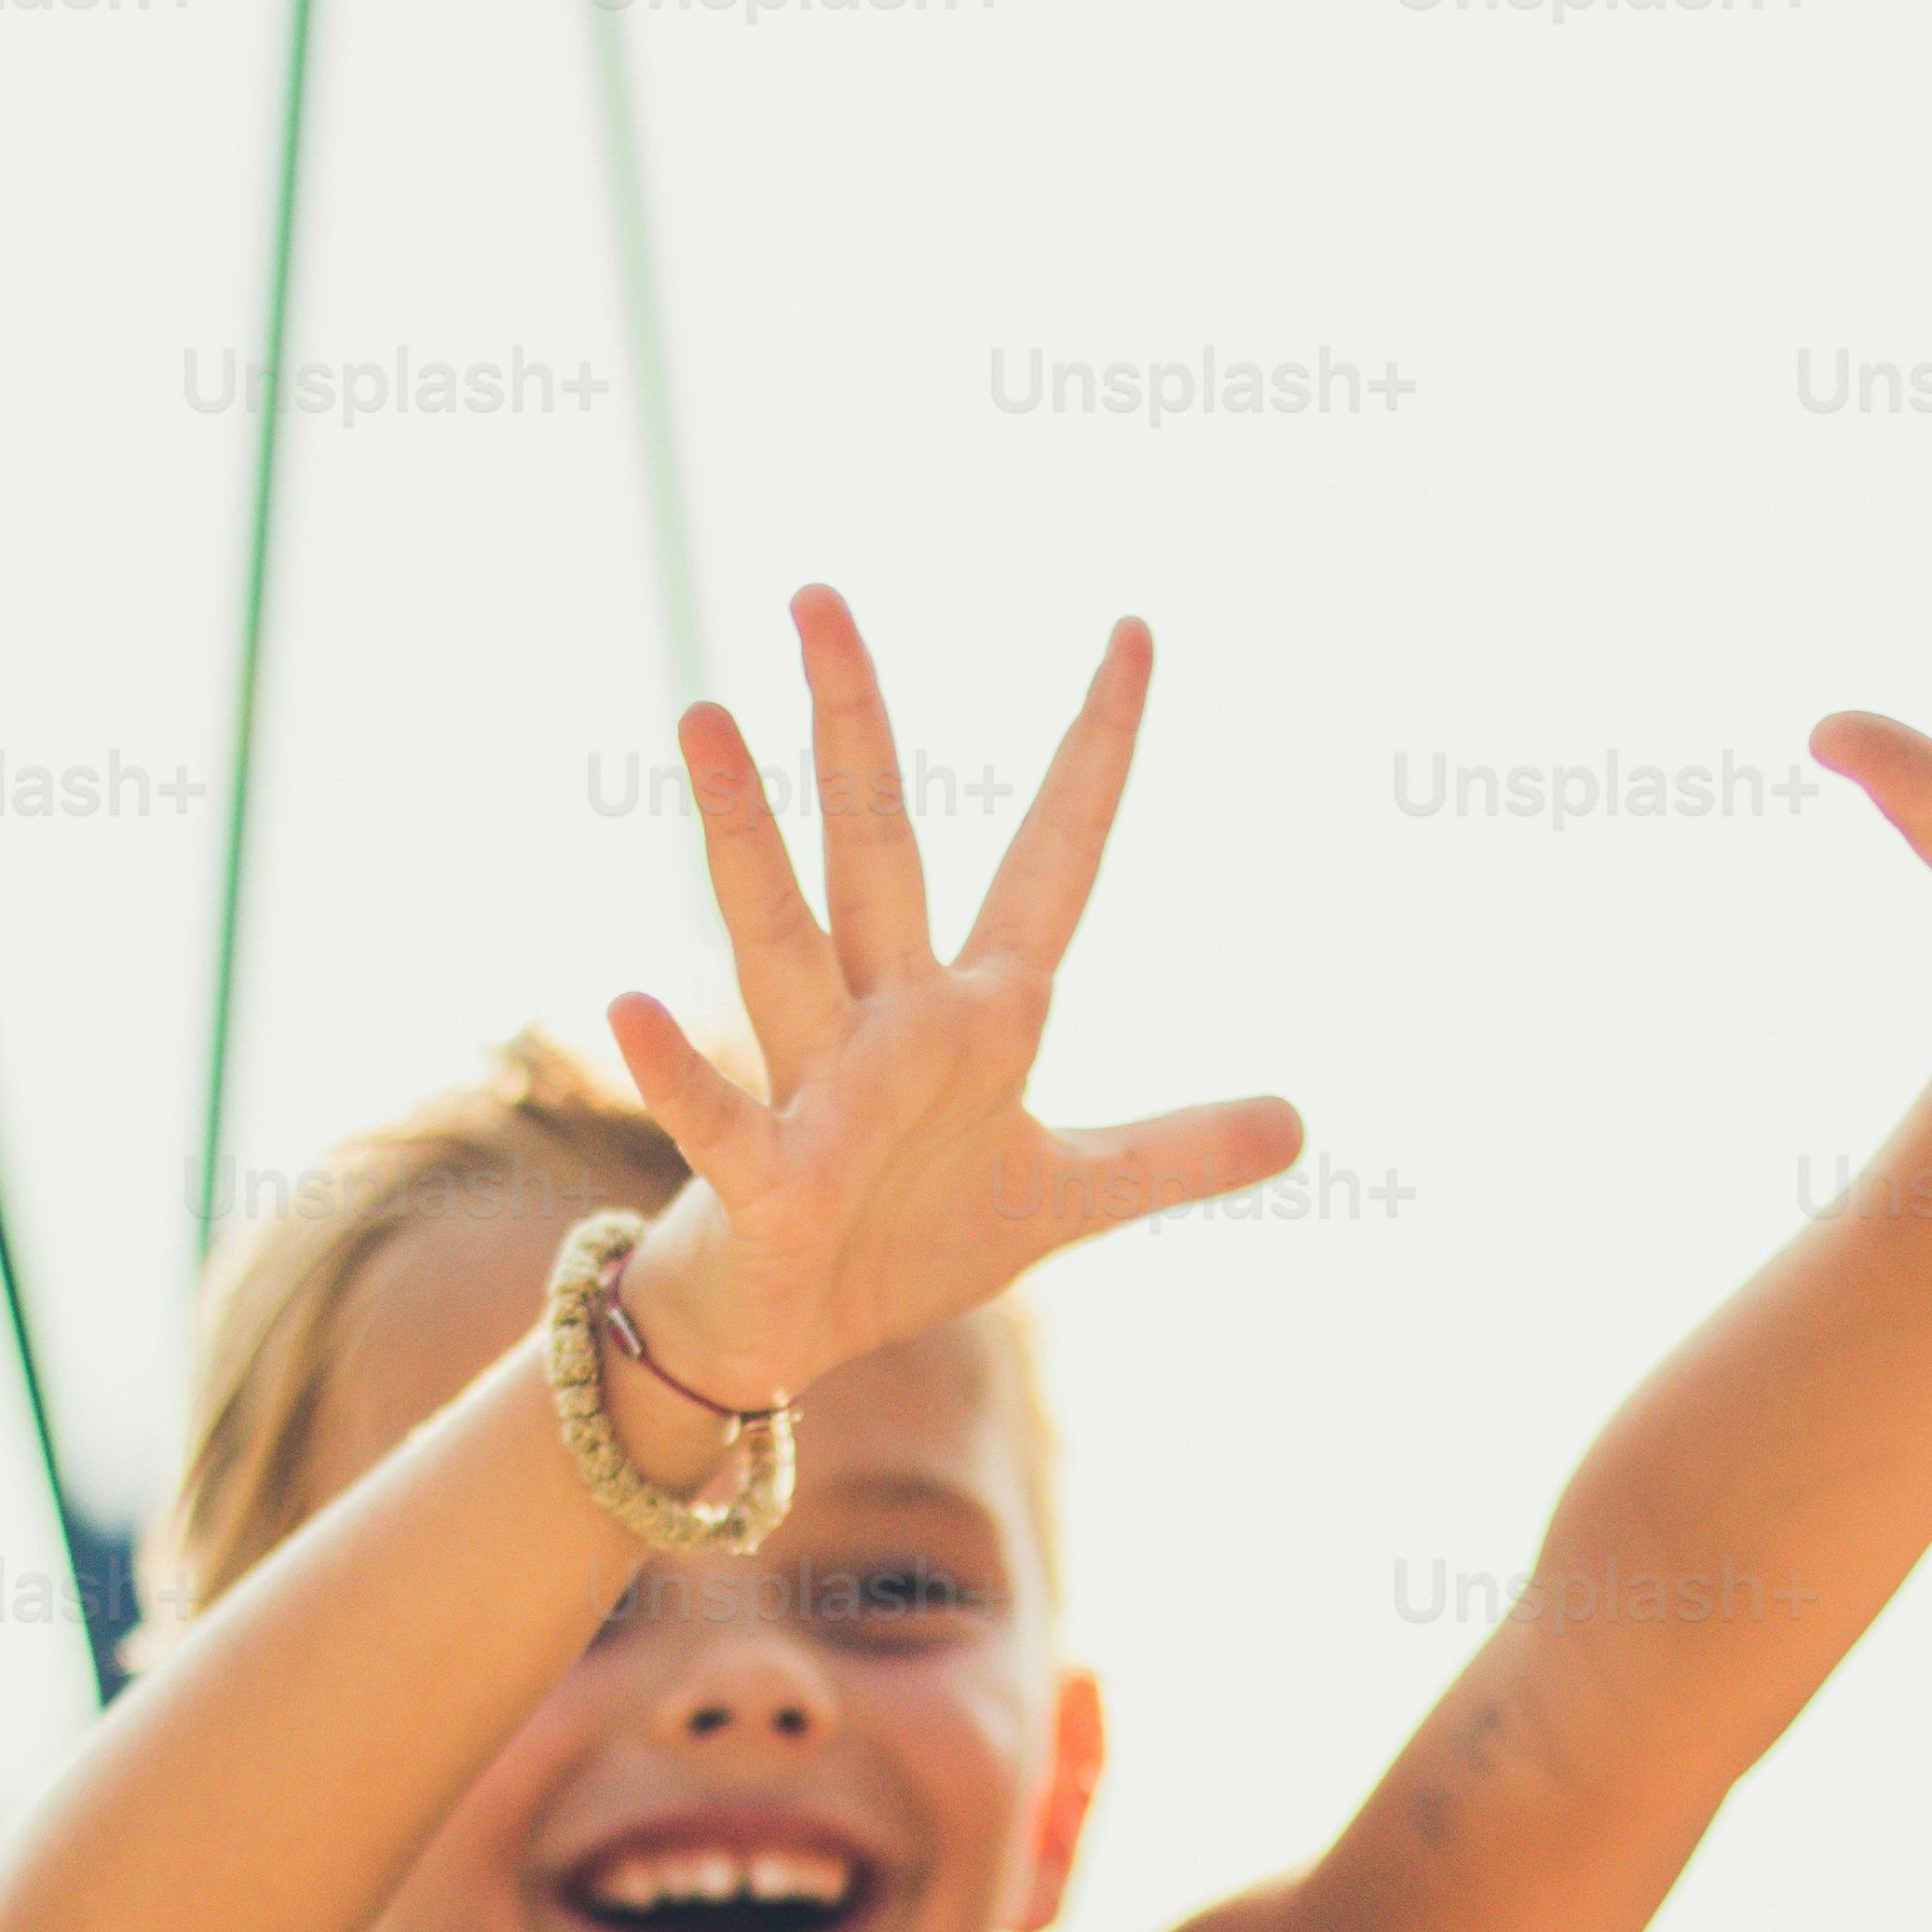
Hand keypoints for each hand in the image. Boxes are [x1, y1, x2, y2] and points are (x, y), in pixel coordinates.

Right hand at [609, 587, 1305, 1405]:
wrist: (786, 1335)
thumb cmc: (906, 1242)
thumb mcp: (1066, 1197)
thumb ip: (1176, 1152)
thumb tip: (1301, 1122)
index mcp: (979, 1014)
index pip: (1054, 857)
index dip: (1098, 754)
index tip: (1134, 631)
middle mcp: (891, 1021)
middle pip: (876, 851)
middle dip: (856, 727)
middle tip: (820, 596)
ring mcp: (820, 1091)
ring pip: (780, 942)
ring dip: (745, 838)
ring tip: (704, 718)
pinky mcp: (765, 1181)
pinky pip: (717, 1118)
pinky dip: (679, 1070)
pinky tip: (629, 1004)